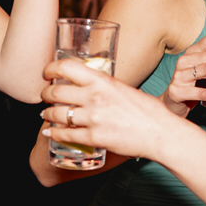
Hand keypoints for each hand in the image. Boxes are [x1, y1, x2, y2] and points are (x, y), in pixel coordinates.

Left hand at [39, 57, 173, 161]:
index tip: (47, 73)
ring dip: (47, 114)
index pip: (66, 67)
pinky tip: (50, 132)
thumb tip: (94, 85)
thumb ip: (106, 86)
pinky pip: (65, 134)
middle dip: (45, 94)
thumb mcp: (125, 89)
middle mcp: (95, 97)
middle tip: (45, 96)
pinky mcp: (94, 138)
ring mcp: (93, 118)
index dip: (50, 68)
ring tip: (46, 114)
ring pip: (56, 114)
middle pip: (55, 92)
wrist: (161, 133)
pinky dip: (54, 133)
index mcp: (103, 81)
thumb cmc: (149, 111)